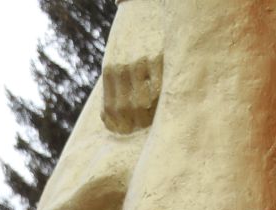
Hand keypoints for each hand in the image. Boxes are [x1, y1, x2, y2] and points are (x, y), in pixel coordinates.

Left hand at [100, 0, 164, 134]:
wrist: (143, 2)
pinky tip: (166, 105)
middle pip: (126, 110)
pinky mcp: (159, 57)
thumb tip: (113, 111)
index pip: (111, 109)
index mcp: (109, 69)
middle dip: (135, 125)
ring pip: (142, 104)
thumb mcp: (117, 53)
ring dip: (149, 117)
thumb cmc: (132, 31)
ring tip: (156, 120)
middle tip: (145, 129)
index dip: (120, 126)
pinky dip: (162, 102)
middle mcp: (122, 68)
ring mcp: (140, 63)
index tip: (128, 130)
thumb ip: (117, 78)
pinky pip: (160, 88)